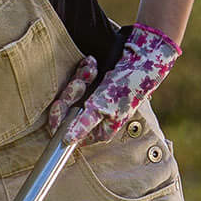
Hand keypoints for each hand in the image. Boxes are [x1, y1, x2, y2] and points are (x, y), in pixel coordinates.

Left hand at [44, 25, 180, 145]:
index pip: (68, 133)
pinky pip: (79, 79)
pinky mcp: (93, 85)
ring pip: (72, 92)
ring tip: (92, 69)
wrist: (142, 59)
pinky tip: (91, 63)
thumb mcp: (103, 107)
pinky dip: (84, 70)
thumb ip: (84, 124)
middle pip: (67, 110)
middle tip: (80, 82)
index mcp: (99, 131)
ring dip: (81, 77)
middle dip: (73, 92)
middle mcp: (94, 118)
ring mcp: (93, 101)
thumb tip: (66, 141)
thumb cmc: (127, 86)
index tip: (59, 105)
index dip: (59, 120)